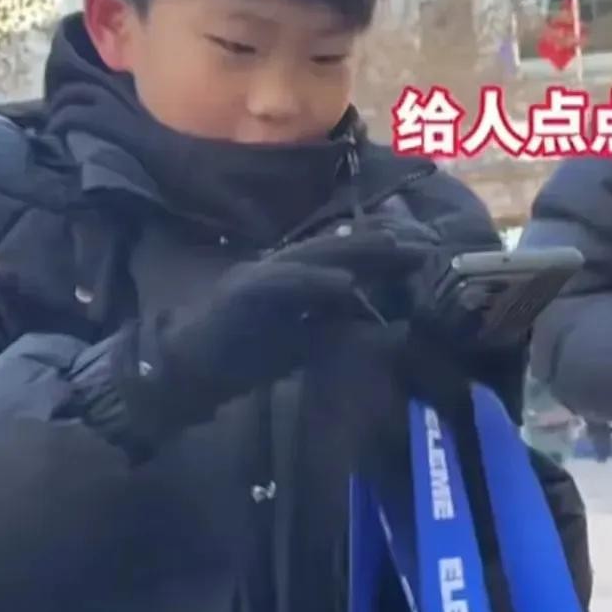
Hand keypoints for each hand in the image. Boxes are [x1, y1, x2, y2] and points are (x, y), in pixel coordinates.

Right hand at [146, 227, 428, 422]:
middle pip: (336, 247)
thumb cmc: (241, 357)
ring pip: (312, 256)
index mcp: (293, 276)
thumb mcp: (303, 343)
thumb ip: (337, 328)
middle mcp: (279, 267)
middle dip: (380, 242)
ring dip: (354, 250)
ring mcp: (259, 275)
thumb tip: (384, 323)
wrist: (188, 371)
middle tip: (424, 240)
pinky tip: (345, 284)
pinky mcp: (242, 292)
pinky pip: (283, 284)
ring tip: (394, 247)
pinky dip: (313, 282)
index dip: (383, 250)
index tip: (424, 248)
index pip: (343, 256)